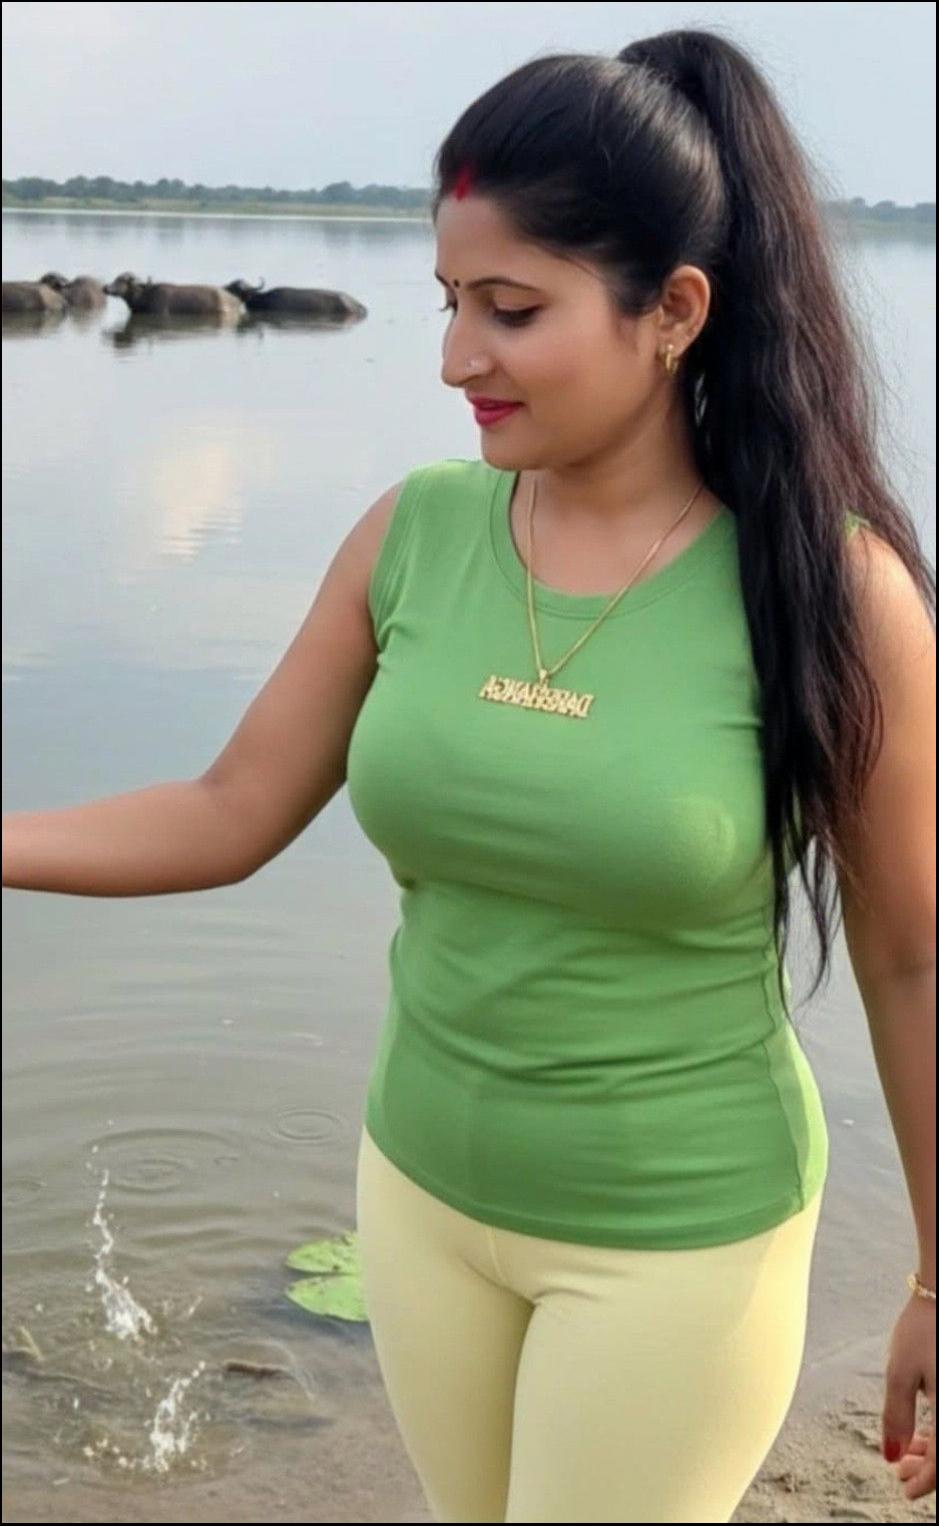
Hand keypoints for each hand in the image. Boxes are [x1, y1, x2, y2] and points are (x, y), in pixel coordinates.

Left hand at [882, 1295, 934, 1501]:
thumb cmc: (922, 1329)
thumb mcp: (900, 1372)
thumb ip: (896, 1417)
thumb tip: (891, 1458)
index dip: (925, 1483)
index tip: (904, 1489)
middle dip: (928, 1471)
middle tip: (900, 1474)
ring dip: (933, 1453)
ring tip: (905, 1455)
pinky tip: (920, 1434)